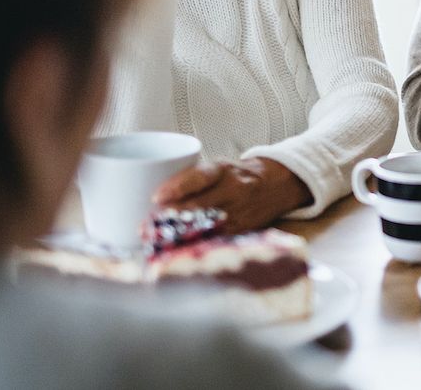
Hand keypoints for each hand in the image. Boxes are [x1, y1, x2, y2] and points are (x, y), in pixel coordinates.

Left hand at [152, 157, 311, 232]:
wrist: (276, 184)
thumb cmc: (236, 174)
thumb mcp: (218, 167)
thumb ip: (190, 180)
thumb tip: (147, 197)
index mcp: (223, 170)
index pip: (200, 176)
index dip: (178, 187)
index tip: (156, 197)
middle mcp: (233, 190)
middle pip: (199, 206)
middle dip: (170, 218)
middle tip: (144, 227)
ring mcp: (239, 212)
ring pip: (207, 226)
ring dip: (180, 235)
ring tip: (155, 242)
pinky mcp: (242, 230)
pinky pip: (217, 239)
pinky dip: (197, 245)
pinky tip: (179, 251)